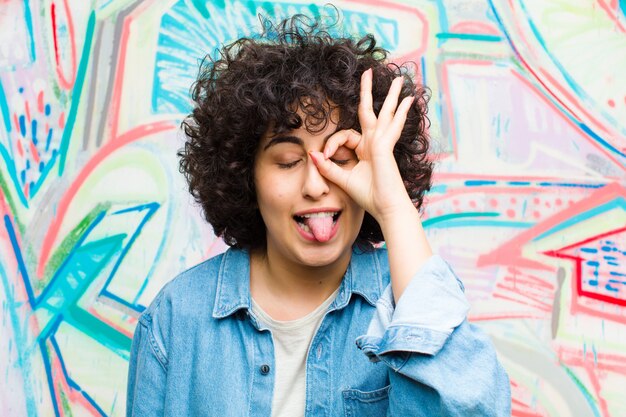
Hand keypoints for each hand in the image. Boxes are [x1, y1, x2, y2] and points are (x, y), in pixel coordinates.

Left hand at [309, 68, 414, 222]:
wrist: (386, 208)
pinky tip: (408, 101)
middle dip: (368, 92)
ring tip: (399, 80)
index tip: (324, 156)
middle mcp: (374, 143)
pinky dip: (400, 113)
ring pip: (385, 113)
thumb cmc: (369, 196)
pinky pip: (390, 125)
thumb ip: (328, 167)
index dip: (331, 144)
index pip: (345, 135)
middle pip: (370, 112)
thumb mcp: (343, 179)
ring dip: (391, 96)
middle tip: (367, 71)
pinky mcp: (385, 147)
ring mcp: (382, 143)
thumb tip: (313, 154)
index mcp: (365, 150)